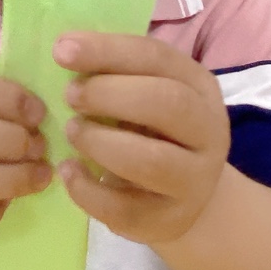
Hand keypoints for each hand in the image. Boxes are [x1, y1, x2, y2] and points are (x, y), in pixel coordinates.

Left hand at [55, 33, 229, 244]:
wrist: (188, 197)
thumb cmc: (154, 131)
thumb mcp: (146, 92)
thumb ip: (116, 72)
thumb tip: (65, 49)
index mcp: (200, 86)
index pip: (158, 58)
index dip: (108, 51)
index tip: (62, 49)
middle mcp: (208, 131)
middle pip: (167, 104)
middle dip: (109, 95)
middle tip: (69, 95)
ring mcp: (194, 181)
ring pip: (151, 161)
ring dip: (100, 142)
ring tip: (72, 132)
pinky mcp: (169, 220)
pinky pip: (125, 209)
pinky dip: (88, 190)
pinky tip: (68, 171)